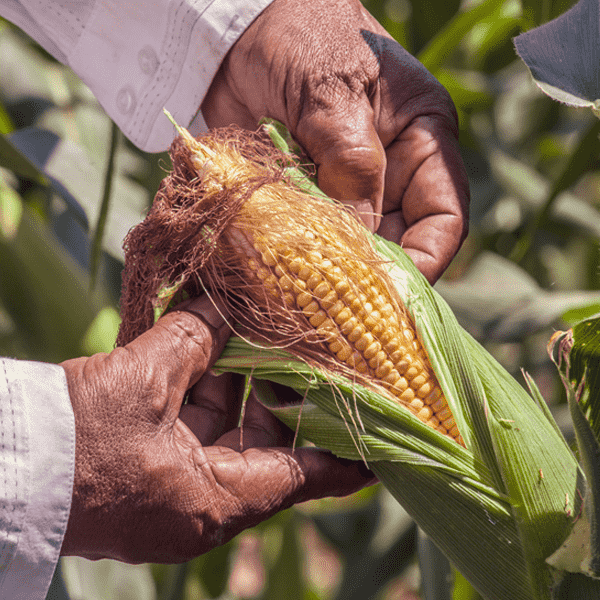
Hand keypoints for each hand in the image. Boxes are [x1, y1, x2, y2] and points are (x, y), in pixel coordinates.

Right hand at [59, 295, 372, 562]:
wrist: (2, 471)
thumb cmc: (72, 444)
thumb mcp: (141, 385)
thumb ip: (193, 340)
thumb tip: (224, 305)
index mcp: (217, 500)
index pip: (307, 476)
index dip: (350, 455)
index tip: (388, 439)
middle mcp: (204, 499)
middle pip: (269, 442)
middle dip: (287, 393)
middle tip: (315, 350)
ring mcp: (176, 483)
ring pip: (230, 426)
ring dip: (242, 380)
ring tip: (265, 333)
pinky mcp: (151, 463)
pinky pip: (196, 423)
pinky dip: (207, 386)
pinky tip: (215, 344)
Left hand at [201, 0, 468, 283]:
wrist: (235, 28)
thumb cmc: (298, 35)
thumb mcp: (331, 93)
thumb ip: (351, 164)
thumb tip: (358, 239)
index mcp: (422, 140)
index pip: (445, 218)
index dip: (426, 261)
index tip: (392, 296)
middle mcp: (393, 172)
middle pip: (399, 243)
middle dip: (373, 277)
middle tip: (339, 309)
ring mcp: (348, 187)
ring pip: (354, 247)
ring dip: (332, 272)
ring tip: (306, 296)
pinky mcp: (307, 196)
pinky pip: (313, 239)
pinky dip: (298, 259)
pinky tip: (280, 273)